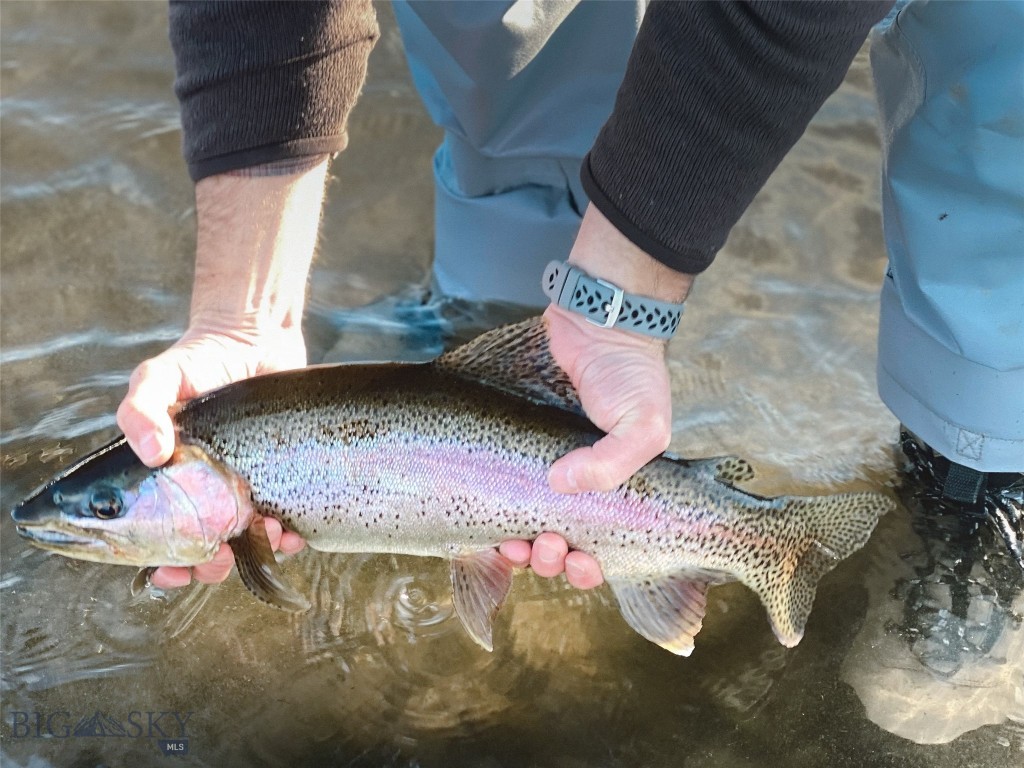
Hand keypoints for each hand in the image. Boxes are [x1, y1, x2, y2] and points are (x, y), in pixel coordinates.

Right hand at [117, 327, 308, 587]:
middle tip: (217, 559)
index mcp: (169, 483)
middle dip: (209, 567)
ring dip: (255, 553)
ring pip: (249, 543)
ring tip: (264, 534)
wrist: (255, 341)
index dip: (163, 563)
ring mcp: (247, 489)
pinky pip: (290, 522)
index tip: (169, 570)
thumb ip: (140, 410)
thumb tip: (150, 453)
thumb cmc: (198, 362)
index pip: (160, 539)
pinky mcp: (286, 480)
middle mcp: (208, 493)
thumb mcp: (158, 378)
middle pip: (205, 551)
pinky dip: (292, 536)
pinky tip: (293, 531)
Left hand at [526, 204, 693, 586]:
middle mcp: (575, 483)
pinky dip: (491, 511)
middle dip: (550, 560)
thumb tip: (561, 486)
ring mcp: (539, 466)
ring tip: (513, 541)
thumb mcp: (645, 423)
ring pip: (522, 525)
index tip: (578, 562)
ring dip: (519, 546)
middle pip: (557, 545)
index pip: (598, 547)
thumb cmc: (629, 373)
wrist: (594, 319)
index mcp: (613, 488)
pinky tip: (485, 521)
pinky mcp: (508, 444)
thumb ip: (615, 463)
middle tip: (546, 545)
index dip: (586, 569)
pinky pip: (496, 489)